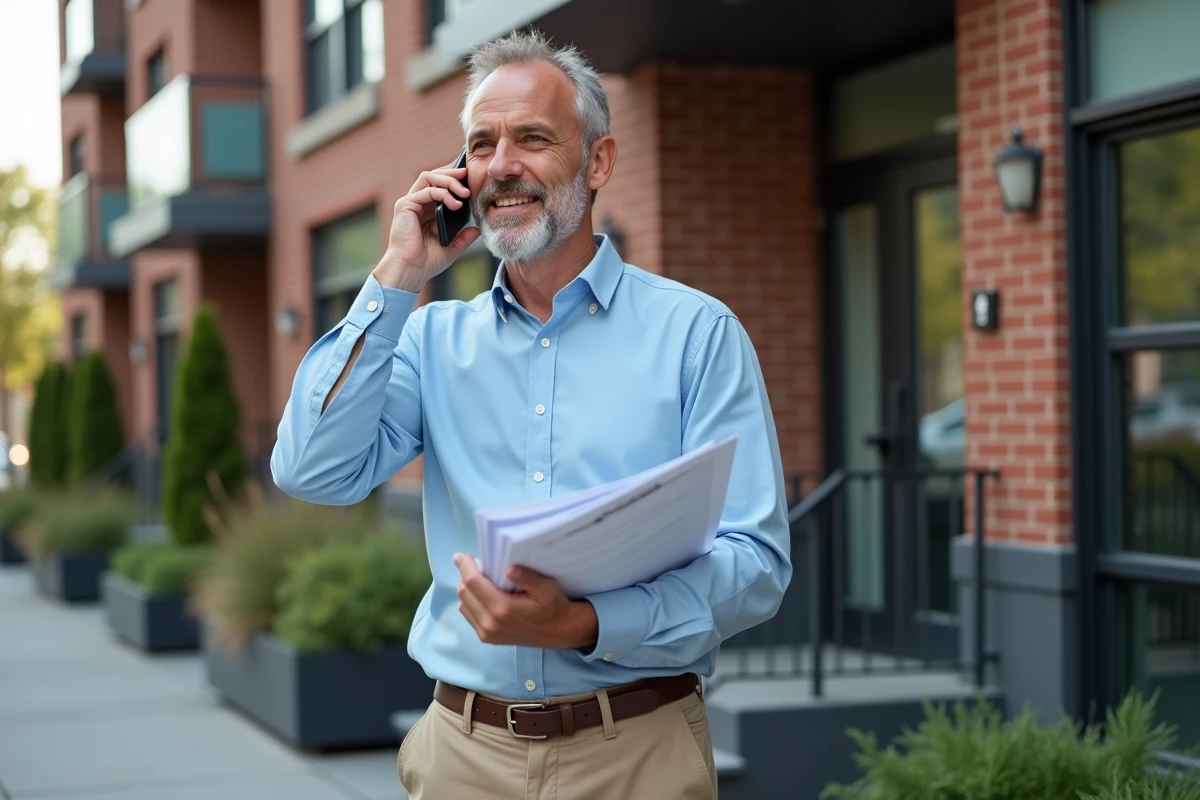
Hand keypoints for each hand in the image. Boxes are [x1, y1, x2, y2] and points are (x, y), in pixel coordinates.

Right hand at [373, 158, 481, 291]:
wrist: (412, 270)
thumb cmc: (427, 262)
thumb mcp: (452, 247)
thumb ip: (464, 237)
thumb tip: (477, 229)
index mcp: (426, 210)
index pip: (438, 185)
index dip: (453, 179)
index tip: (469, 180)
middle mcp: (416, 204)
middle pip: (433, 176)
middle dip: (452, 174)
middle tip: (468, 176)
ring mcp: (409, 203)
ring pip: (429, 177)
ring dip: (449, 181)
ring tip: (464, 193)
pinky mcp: (405, 205)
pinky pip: (426, 190)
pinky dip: (442, 193)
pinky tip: (455, 204)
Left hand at [454, 553, 598, 649]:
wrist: (557, 632)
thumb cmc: (552, 606)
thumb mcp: (547, 588)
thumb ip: (529, 577)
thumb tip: (509, 569)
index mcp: (502, 608)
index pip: (472, 582)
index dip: (465, 566)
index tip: (462, 555)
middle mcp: (490, 623)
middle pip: (464, 593)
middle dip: (463, 574)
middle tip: (468, 561)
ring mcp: (486, 633)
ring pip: (463, 604)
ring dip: (465, 588)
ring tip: (474, 576)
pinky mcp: (486, 638)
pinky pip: (468, 615)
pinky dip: (469, 601)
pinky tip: (479, 593)